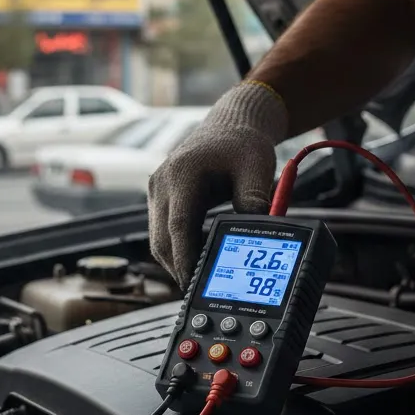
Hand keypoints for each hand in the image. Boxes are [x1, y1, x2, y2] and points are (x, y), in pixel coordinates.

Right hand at [147, 81, 288, 286]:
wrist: (230, 123)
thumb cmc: (243, 144)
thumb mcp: (257, 168)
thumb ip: (254, 201)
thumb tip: (258, 235)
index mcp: (182, 173)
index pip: (178, 226)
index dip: (185, 258)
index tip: (193, 283)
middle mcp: (162, 182)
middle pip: (161, 239)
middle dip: (178, 268)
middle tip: (200, 291)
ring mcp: (156, 190)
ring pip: (158, 239)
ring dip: (176, 261)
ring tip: (201, 278)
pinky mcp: (160, 198)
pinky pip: (162, 231)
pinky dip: (177, 248)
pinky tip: (198, 258)